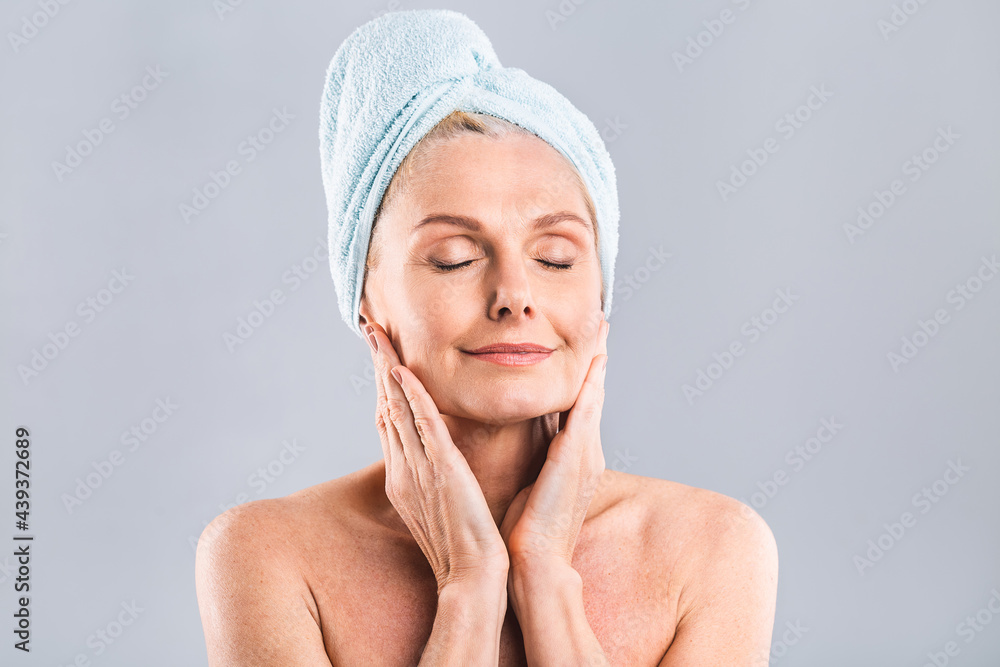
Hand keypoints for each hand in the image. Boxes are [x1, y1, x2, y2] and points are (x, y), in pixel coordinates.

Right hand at [365, 322, 509, 593]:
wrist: (473, 579)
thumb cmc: (465, 548)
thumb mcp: (443, 507)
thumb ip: (437, 480)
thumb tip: (441, 459)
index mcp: (405, 477)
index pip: (390, 420)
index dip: (384, 384)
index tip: (381, 353)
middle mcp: (404, 469)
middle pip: (386, 404)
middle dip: (378, 364)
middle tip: (370, 327)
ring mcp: (419, 469)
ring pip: (397, 407)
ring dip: (387, 367)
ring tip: (378, 332)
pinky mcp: (440, 471)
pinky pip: (422, 426)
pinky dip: (410, 397)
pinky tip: (401, 370)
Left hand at [499, 318, 609, 570]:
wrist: (536, 563)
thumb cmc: (528, 529)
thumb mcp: (534, 483)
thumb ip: (534, 459)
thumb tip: (524, 442)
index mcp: (574, 458)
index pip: (580, 405)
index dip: (585, 374)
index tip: (588, 346)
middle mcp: (586, 452)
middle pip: (593, 394)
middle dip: (597, 358)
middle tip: (602, 323)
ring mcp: (585, 454)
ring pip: (593, 396)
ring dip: (597, 362)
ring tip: (602, 330)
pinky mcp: (576, 458)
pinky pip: (586, 412)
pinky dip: (591, 385)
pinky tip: (594, 363)